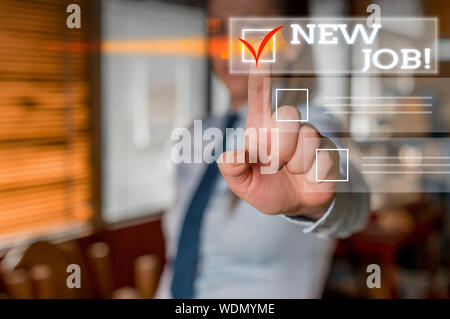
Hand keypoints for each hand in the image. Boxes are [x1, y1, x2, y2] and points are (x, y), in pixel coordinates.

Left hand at [217, 65, 339, 218]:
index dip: (260, 78)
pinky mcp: (328, 150)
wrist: (297, 206)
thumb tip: (229, 157)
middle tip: (276, 165)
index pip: (259, 99)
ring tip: (292, 173)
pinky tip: (309, 178)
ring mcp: (309, 137)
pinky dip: (312, 174)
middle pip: (288, 114)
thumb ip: (233, 172)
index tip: (260, 57)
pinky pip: (323, 156)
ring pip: (308, 137)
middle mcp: (286, 128)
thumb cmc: (268, 189)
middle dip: (281, 145)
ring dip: (297, 164)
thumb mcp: (244, 185)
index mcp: (261, 130)